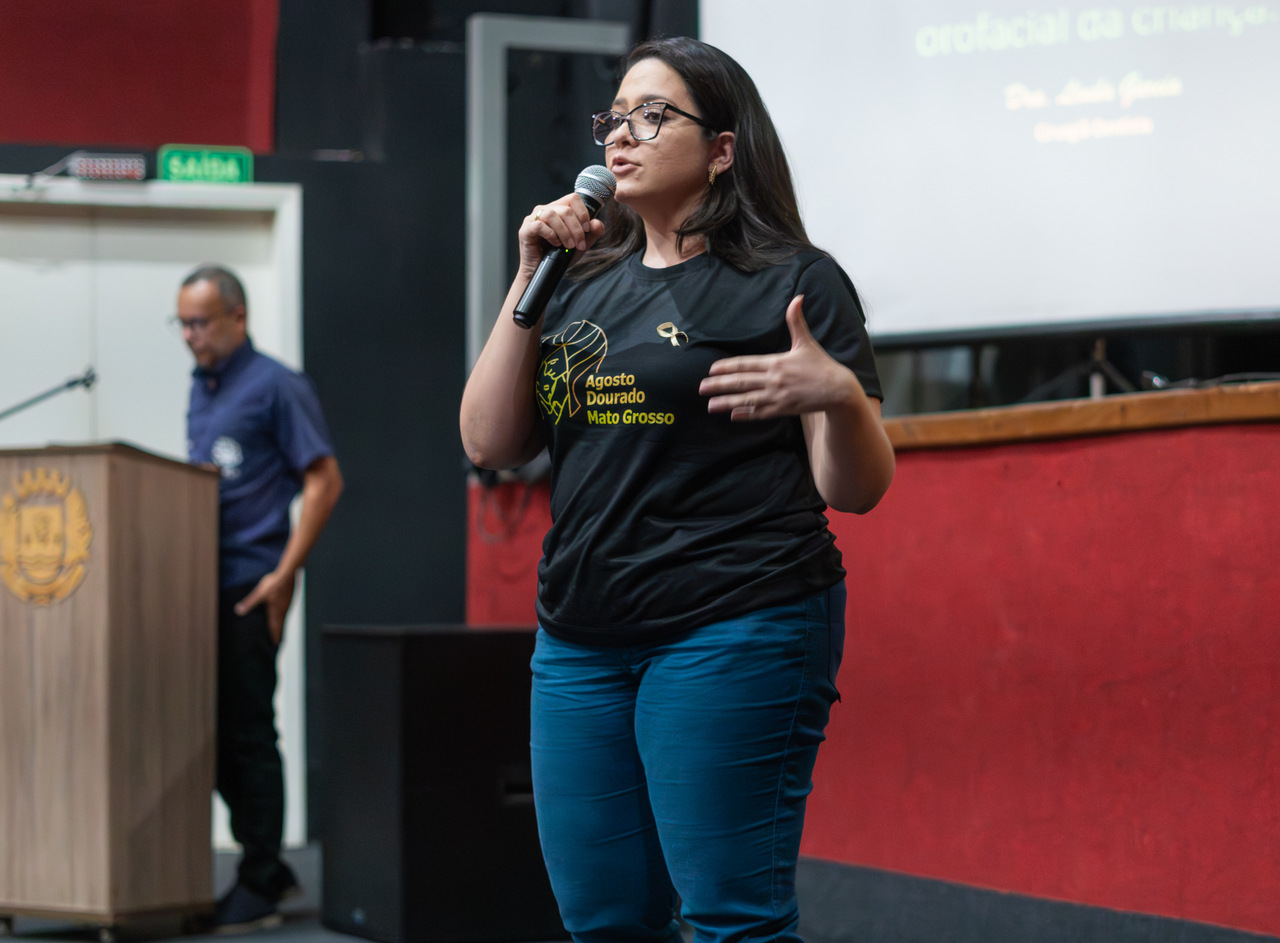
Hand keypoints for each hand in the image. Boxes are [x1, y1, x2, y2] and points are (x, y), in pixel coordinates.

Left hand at [235, 569, 296, 645]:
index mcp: (275, 611)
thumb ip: (249, 603)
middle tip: (279, 641)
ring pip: (284, 618)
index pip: (275, 627)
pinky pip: (286, 610)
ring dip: (281, 625)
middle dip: (279, 633)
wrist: (287, 573)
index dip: (275, 636)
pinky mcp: (289, 598)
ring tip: (280, 629)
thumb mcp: (258, 593)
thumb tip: (239, 611)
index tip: (277, 644)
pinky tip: (282, 612)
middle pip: (281, 625)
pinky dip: (283, 616)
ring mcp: (287, 604)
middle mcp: (282, 610)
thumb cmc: (273, 584)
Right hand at [517, 194, 605, 274]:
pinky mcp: (526, 230)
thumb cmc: (559, 256)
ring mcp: (533, 219)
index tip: (587, 229)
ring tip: (568, 245)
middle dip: (576, 229)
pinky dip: (551, 235)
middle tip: (579, 244)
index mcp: (558, 209)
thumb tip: (598, 224)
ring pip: (552, 215)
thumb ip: (591, 234)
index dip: (583, 212)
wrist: (543, 272)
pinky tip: (555, 244)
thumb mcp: (580, 245)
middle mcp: (545, 210)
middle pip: (565, 209)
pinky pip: (539, 225)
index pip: (573, 198)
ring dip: (564, 232)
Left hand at [700, 295, 865, 419]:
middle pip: (740, 382)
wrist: (838, 390)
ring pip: (746, 400)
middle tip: (701, 388)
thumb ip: (796, 321)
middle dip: (719, 385)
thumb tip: (797, 298)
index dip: (726, 366)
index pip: (745, 364)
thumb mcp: (806, 342)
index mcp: (776, 362)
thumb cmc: (821, 365)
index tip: (711, 369)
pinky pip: (760, 413)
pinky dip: (745, 415)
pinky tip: (732, 415)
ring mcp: (777, 396)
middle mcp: (774, 380)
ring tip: (710, 405)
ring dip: (726, 402)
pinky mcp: (783, 410)